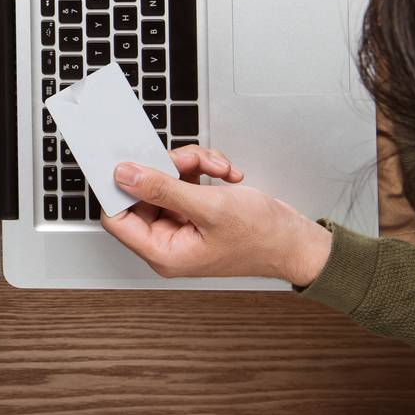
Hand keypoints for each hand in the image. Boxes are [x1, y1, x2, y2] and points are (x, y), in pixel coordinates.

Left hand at [100, 145, 332, 286]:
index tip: (129, 162)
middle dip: (168, 169)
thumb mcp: (210, 207)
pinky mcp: (194, 210)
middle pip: (142, 191)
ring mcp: (181, 224)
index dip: (120, 188)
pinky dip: (202, 169)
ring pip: (165, 179)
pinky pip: (184, 179)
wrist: (298, 240)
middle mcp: (168, 240)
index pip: (117, 217)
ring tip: (216, 167)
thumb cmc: (264, 237)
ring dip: (190, 165)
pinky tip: (225, 174)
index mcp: (164, 252)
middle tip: (190, 163)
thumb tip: (125, 176)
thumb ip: (162, 189)